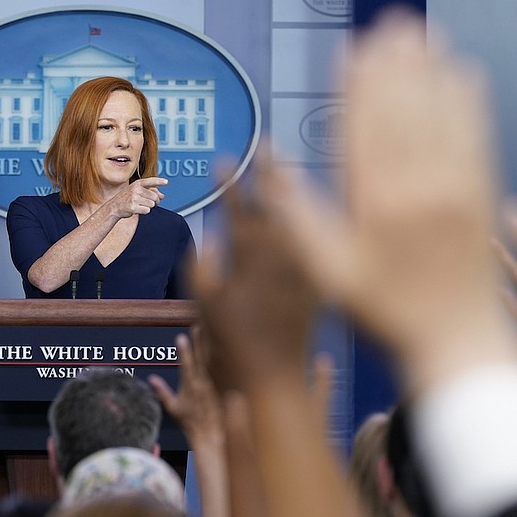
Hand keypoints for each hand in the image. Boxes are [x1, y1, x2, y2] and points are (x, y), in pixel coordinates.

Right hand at [109, 176, 166, 216]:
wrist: (114, 206)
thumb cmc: (128, 198)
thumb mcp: (138, 191)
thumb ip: (151, 192)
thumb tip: (162, 196)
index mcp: (137, 183)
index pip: (151, 181)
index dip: (159, 181)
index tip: (166, 182)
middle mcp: (136, 189)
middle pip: (155, 196)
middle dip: (154, 201)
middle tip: (148, 202)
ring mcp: (134, 198)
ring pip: (152, 204)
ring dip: (149, 206)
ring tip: (141, 205)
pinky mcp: (133, 207)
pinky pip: (147, 210)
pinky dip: (145, 211)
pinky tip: (138, 209)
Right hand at [148, 331, 222, 446]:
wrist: (209, 433)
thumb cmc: (191, 421)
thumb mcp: (173, 407)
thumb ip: (162, 391)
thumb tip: (152, 379)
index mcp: (189, 385)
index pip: (186, 364)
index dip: (183, 351)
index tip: (180, 338)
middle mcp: (202, 382)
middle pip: (201, 357)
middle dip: (199, 341)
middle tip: (198, 326)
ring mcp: (214, 383)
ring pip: (213, 360)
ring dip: (211, 345)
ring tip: (210, 330)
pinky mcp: (223, 385)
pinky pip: (224, 368)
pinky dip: (224, 356)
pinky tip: (225, 345)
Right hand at [191, 156, 318, 390]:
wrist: (275, 370)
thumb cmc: (232, 340)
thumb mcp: (204, 305)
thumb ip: (200, 268)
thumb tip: (210, 238)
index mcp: (245, 260)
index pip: (234, 211)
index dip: (227, 185)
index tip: (222, 161)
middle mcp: (276, 256)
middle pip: (271, 204)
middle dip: (265, 173)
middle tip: (264, 147)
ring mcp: (299, 265)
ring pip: (296, 216)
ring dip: (290, 189)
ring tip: (286, 164)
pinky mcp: (316, 277)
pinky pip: (315, 241)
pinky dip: (310, 219)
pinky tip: (311, 204)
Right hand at [257, 10, 516, 392]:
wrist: (457, 341)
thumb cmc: (385, 312)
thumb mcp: (328, 273)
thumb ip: (297, 218)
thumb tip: (272, 166)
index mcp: (374, 204)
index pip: (364, 127)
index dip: (358, 83)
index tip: (354, 48)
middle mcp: (417, 188)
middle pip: (404, 110)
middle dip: (395, 62)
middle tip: (389, 24)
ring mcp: (456, 189)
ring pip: (441, 114)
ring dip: (431, 69)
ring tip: (422, 32)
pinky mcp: (483, 195)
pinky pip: (476, 135)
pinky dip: (469, 101)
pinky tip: (464, 73)